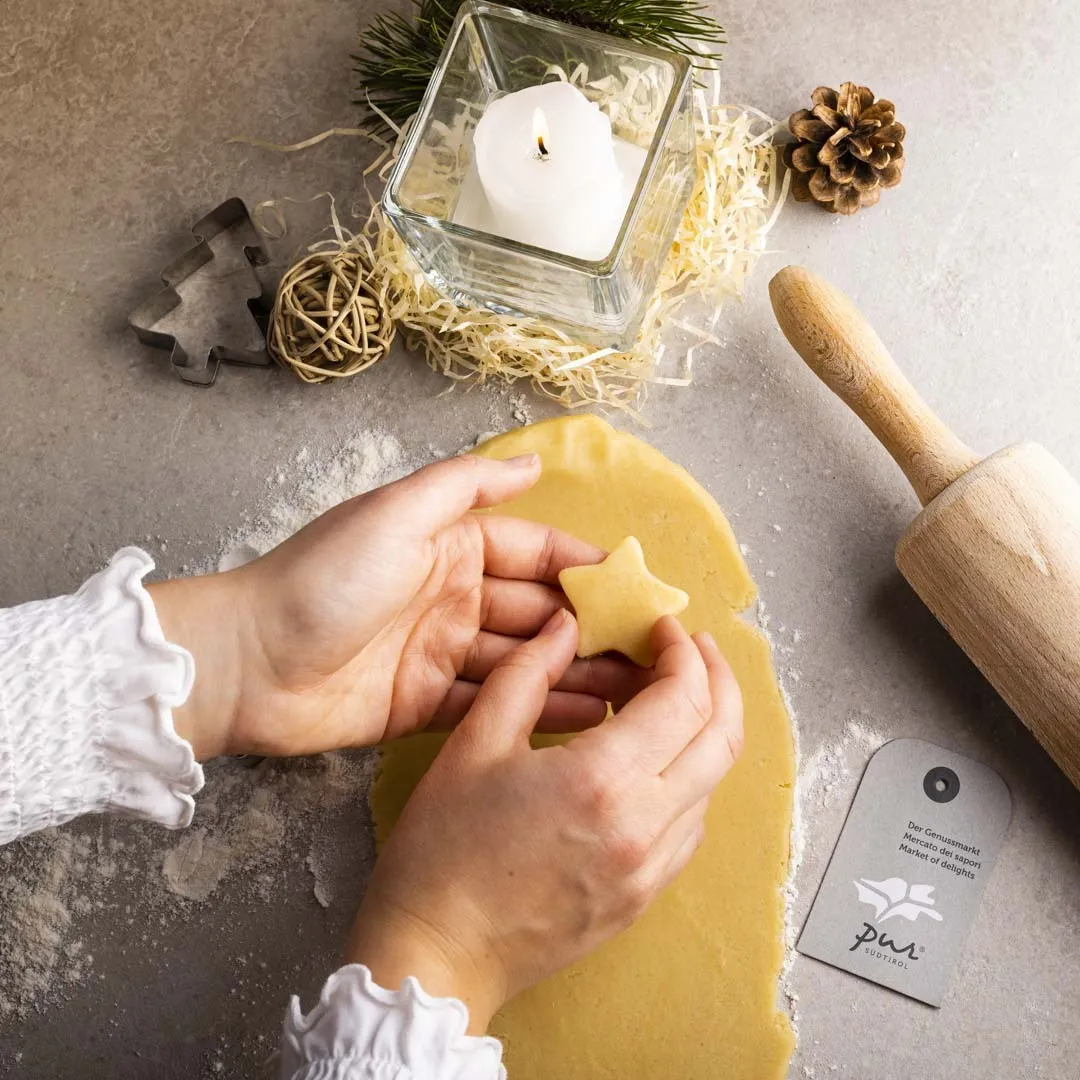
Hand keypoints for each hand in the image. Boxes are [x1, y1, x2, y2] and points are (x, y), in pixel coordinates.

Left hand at [150, 454, 644, 759]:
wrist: (246, 663)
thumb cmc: (323, 579)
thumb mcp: (396, 514)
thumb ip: (466, 486)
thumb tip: (537, 462)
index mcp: (449, 544)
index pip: (535, 552)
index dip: (587, 569)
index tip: (640, 592)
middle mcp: (453, 594)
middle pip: (538, 611)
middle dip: (593, 631)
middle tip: (652, 659)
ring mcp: (441, 652)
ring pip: (523, 662)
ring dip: (574, 674)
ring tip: (634, 697)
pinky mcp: (426, 704)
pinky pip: (493, 704)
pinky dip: (535, 711)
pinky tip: (584, 722)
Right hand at [345, 611, 742, 1032]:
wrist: (437, 954)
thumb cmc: (444, 849)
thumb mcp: (474, 744)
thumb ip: (527, 674)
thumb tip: (565, 625)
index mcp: (603, 779)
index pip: (685, 699)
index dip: (683, 652)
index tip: (662, 628)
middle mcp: (644, 825)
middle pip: (722, 738)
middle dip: (717, 681)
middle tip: (691, 649)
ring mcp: (651, 869)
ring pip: (713, 783)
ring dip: (704, 730)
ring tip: (666, 699)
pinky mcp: (644, 897)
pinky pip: (690, 826)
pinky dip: (688, 780)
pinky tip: (652, 763)